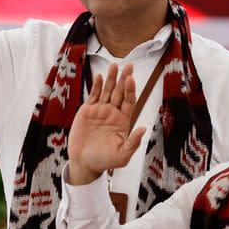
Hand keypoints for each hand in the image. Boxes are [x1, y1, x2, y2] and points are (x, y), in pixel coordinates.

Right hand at [67, 64, 146, 184]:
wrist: (84, 162)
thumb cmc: (104, 161)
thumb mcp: (122, 155)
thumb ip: (133, 142)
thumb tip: (144, 128)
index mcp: (123, 121)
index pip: (129, 102)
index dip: (131, 90)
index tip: (131, 79)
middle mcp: (113, 113)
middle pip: (120, 92)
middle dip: (124, 79)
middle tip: (129, 65)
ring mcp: (100, 110)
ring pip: (107, 91)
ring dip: (111, 78)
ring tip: (114, 65)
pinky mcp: (88, 111)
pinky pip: (93, 95)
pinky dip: (96, 86)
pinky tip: (100, 76)